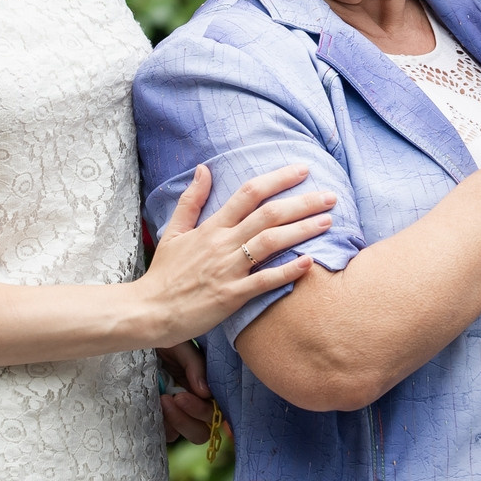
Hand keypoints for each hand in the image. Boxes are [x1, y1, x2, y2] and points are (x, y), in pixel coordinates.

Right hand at [137, 163, 337, 344]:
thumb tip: (204, 168)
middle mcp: (222, 244)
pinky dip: (287, 271)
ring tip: (328, 222)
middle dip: (302, 202)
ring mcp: (228, 269)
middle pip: (268, 214)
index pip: (248, 193)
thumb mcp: (174, 231)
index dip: (278, 179)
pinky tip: (309, 263)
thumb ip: (191, 200)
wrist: (149, 311)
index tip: (302, 170)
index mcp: (211, 227)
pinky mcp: (231, 296)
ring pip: (270, 242)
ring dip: (301, 230)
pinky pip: (264, 281)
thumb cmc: (164, 273)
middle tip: (330, 195)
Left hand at [157, 340, 214, 444]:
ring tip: (161, 400)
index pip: (215, 410)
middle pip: (203, 429)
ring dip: (177, 422)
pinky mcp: (159, 418)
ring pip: (187, 434)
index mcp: (203, 385)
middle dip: (190, 417)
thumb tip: (205, 392)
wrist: (133, 339)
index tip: (181, 396)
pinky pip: (167, 434)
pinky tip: (152, 408)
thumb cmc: (159, 341)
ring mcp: (177, 412)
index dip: (202, 410)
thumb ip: (195, 364)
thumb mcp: (180, 345)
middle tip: (174, 398)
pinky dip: (163, 426)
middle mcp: (193, 401)